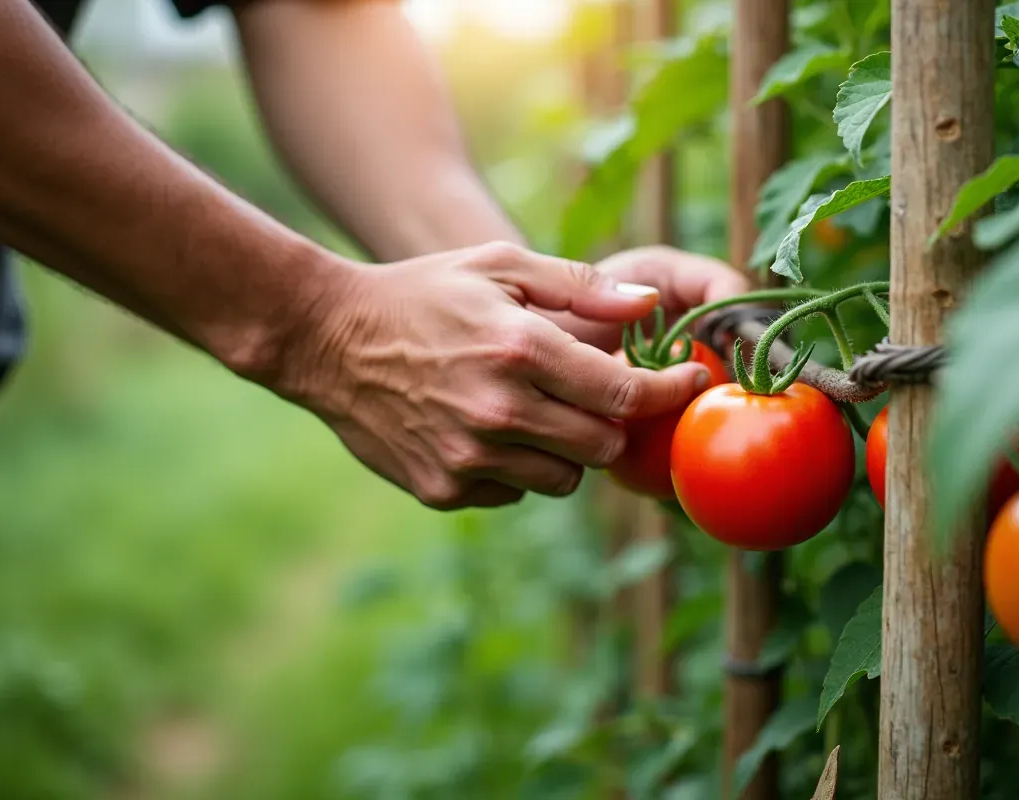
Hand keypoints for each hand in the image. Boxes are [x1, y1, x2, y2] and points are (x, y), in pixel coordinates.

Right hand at [277, 242, 714, 509]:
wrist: (327, 339)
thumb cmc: (423, 293)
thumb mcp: (499, 265)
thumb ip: (580, 287)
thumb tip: (649, 308)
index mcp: (523, 351)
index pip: (627, 395)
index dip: (671, 391)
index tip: (691, 381)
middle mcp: (501, 412)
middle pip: (605, 447)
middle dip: (611, 422)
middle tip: (591, 396)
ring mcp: (470, 458)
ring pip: (564, 479)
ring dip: (565, 450)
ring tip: (530, 410)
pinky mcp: (445, 489)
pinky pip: (514, 493)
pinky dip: (516, 469)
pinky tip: (485, 430)